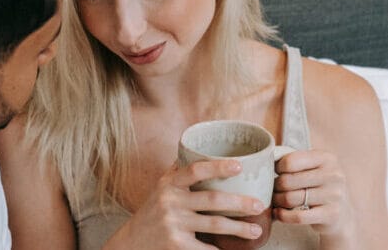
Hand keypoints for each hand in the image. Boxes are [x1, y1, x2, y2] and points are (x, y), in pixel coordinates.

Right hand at [106, 160, 265, 248]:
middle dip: (240, 203)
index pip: (195, 170)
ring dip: (239, 228)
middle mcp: (170, 202)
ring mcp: (174, 224)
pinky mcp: (176, 245)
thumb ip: (177, 173)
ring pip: (214, 225)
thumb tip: (198, 151)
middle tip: (259, 204)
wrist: (132, 242)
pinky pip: (205, 248)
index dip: (218, 167)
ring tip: (256, 230)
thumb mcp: (160, 189)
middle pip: (212, 200)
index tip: (239, 166)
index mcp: (169, 185)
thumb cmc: (151, 213)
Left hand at [272, 150, 353, 237]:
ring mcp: (334, 195)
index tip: (275, 173)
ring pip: (290, 198)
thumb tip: (265, 159)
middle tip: (273, 190)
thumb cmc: (319, 186)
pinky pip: (298, 216)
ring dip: (277, 201)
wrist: (341, 214)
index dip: (276, 168)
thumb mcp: (313, 168)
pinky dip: (283, 215)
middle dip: (275, 187)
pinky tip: (279, 213)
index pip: (290, 161)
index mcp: (326, 158)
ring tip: (275, 201)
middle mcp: (333, 175)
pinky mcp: (331, 214)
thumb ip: (294, 161)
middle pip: (287, 181)